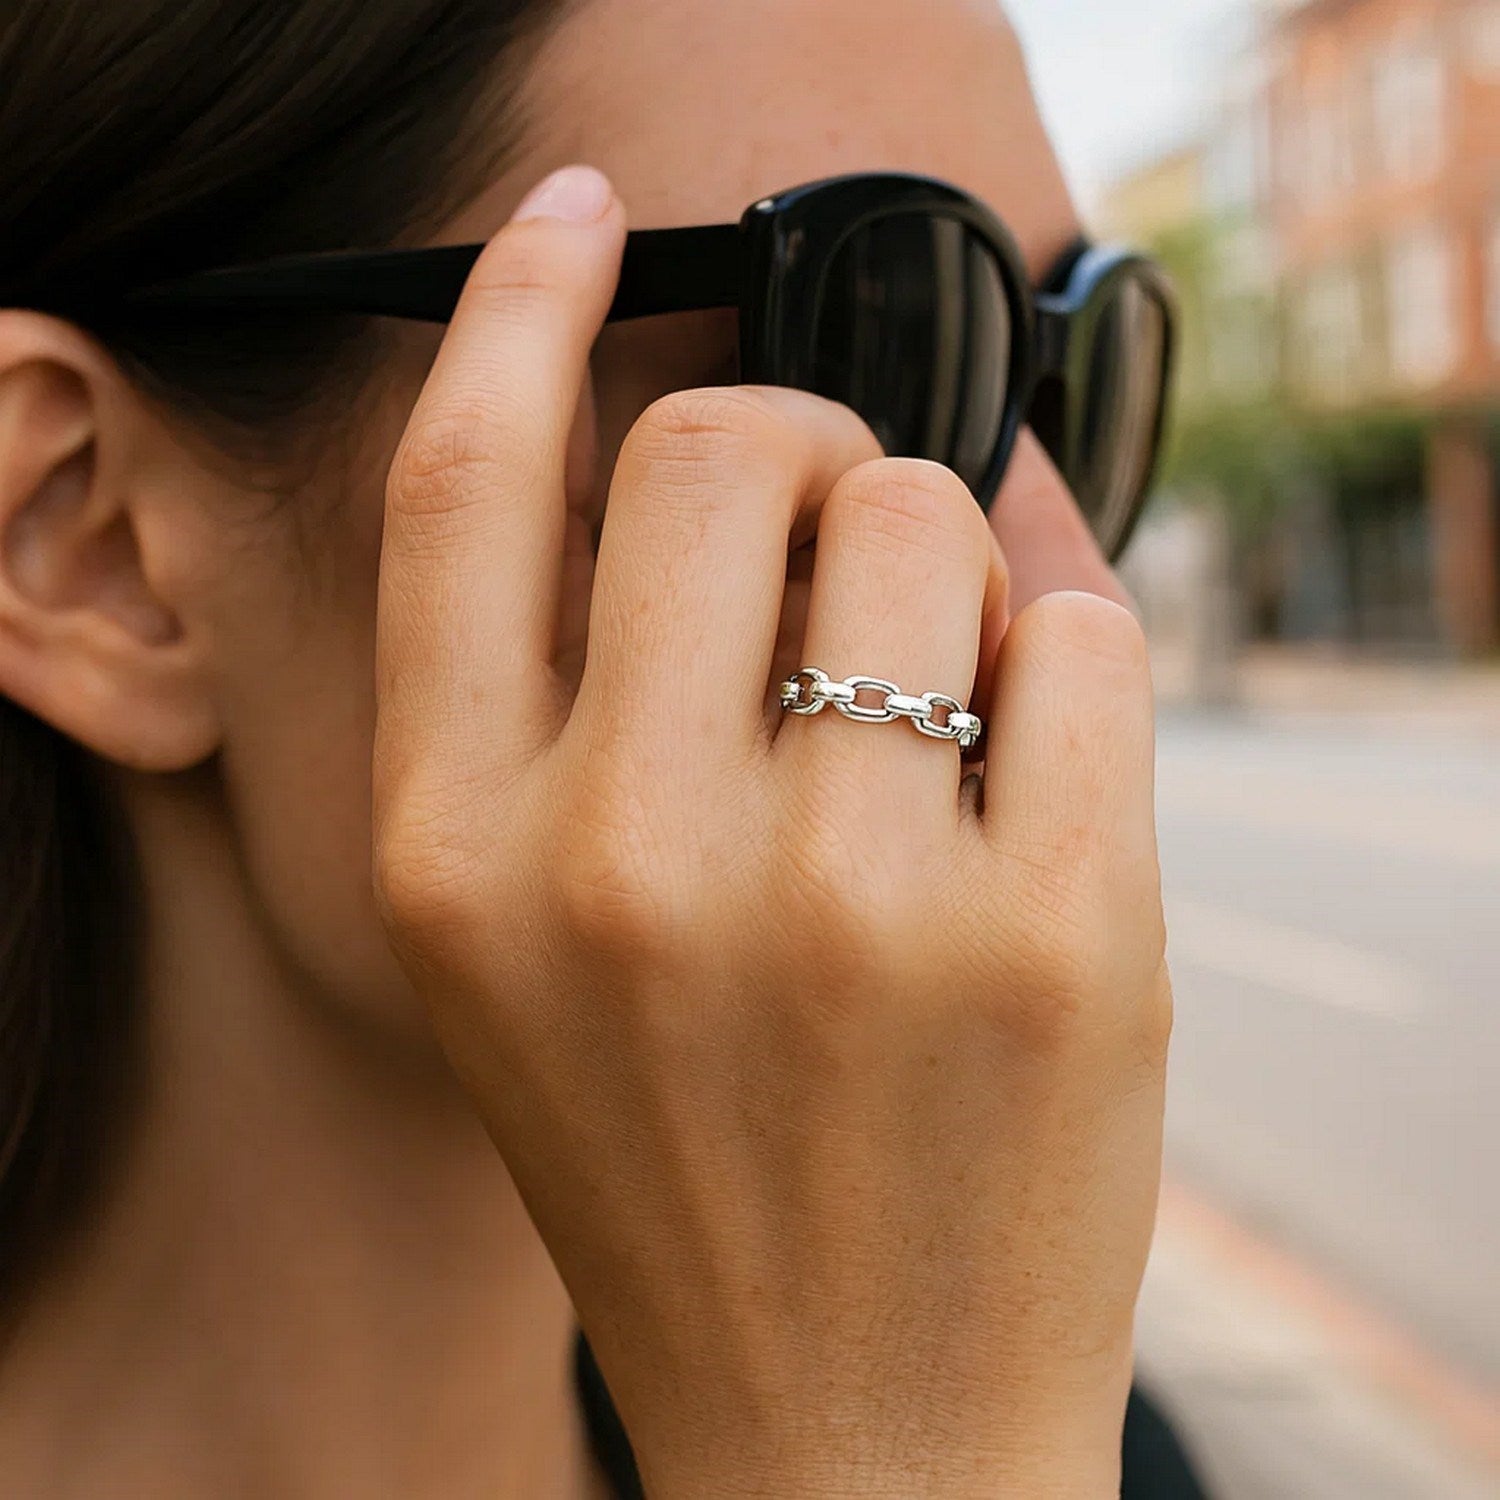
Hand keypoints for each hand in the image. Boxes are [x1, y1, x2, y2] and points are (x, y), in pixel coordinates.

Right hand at [372, 166, 1170, 1498]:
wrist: (851, 1427)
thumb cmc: (684, 1162)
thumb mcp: (527, 944)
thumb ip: (564, 694)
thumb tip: (708, 446)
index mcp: (457, 856)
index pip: (462, 488)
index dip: (507, 308)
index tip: (565, 213)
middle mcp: (624, 863)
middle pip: (730, 447)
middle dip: (805, 452)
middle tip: (835, 541)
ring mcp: (847, 905)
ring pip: (931, 515)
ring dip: (944, 565)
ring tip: (925, 723)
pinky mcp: (1054, 937)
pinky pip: (1082, 632)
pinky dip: (1065, 660)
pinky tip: (1025, 784)